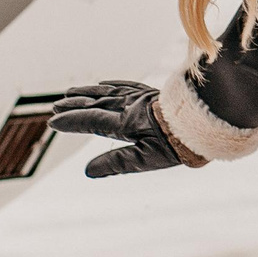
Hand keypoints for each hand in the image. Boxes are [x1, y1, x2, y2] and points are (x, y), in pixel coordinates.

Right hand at [49, 79, 203, 176]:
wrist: (205, 121)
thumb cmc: (176, 144)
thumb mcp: (145, 159)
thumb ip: (115, 163)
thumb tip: (88, 171)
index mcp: (126, 122)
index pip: (92, 120)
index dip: (71, 121)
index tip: (52, 122)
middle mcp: (130, 106)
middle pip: (96, 104)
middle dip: (75, 105)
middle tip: (55, 107)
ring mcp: (140, 98)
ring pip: (109, 92)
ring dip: (88, 93)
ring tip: (70, 93)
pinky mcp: (151, 95)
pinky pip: (126, 86)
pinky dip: (111, 85)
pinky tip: (104, 84)